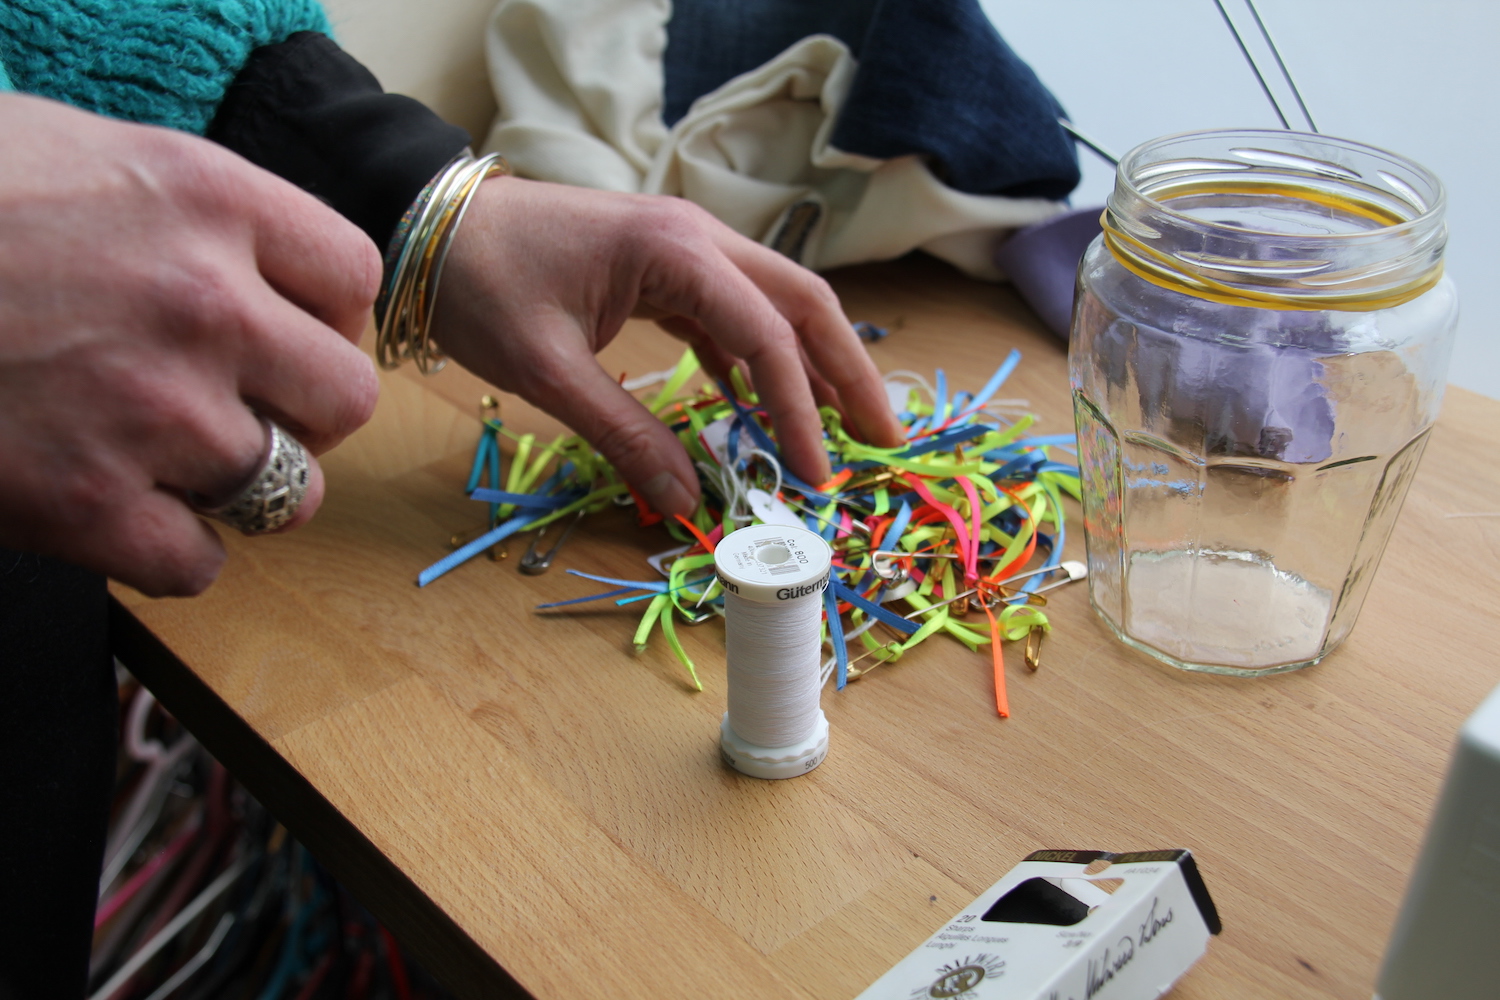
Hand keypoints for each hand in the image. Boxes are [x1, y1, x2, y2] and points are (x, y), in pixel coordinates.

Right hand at [0, 95, 380, 595]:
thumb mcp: (73, 155)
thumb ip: (188, 214)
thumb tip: (259, 270)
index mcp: (204, 198)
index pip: (351, 278)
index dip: (326, 317)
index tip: (289, 331)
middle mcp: (201, 304)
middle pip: (345, 397)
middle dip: (303, 412)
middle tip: (247, 408)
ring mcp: (152, 411)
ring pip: (288, 491)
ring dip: (241, 487)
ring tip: (173, 462)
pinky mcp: (87, 505)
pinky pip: (200, 565)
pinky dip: (169, 553)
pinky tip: (121, 514)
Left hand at [432, 177, 902, 514]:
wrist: (430, 223)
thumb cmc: (481, 285)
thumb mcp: (547, 371)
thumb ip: (624, 433)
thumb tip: (688, 501)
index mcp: (677, 254)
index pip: (769, 337)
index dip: (802, 413)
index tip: (816, 478)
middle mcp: (699, 239)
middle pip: (803, 305)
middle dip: (848, 375)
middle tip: (884, 441)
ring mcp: (686, 249)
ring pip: (777, 306)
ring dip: (814, 366)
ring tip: (842, 430)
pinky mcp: (666, 268)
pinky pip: (732, 314)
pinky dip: (759, 360)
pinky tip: (763, 406)